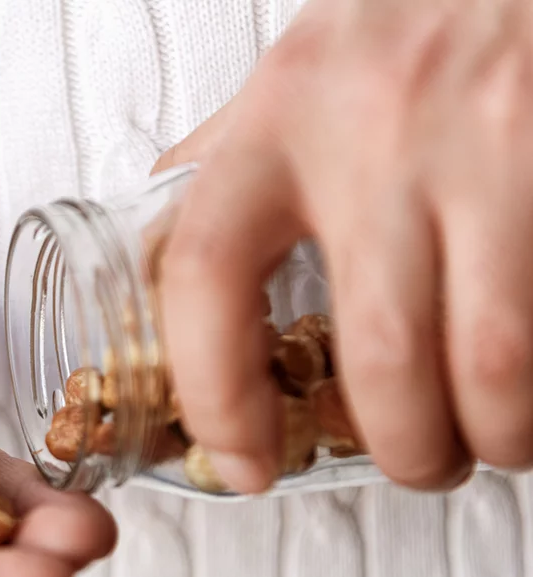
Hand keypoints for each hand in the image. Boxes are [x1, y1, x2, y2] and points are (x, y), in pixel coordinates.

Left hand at [149, 0, 532, 493]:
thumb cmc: (406, 22)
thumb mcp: (294, 81)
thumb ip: (227, 169)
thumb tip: (156, 262)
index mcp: (280, 116)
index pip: (205, 272)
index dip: (214, 393)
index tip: (242, 456)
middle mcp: (377, 130)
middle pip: (376, 352)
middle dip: (403, 446)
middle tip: (414, 459)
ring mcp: (486, 144)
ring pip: (490, 358)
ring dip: (492, 433)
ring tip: (489, 436)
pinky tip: (532, 380)